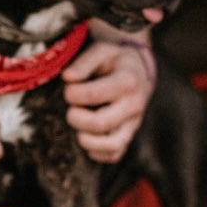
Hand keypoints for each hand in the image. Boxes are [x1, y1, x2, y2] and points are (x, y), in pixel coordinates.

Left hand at [62, 39, 155, 163]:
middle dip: (75, 118)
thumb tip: (68, 78)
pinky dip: (95, 152)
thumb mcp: (102, 51)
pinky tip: (88, 136)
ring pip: (112, 146)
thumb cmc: (114, 62)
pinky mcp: (128, 138)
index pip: (93, 94)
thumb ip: (84, 62)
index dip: (72, 93)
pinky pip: (113, 155)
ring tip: (79, 127)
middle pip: (100, 124)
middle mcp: (134, 106)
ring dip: (86, 140)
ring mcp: (133, 124)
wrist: (138, 73)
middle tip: (72, 110)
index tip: (69, 89)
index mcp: (127, 81)